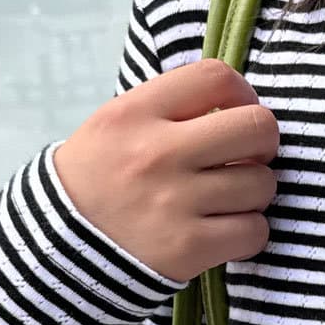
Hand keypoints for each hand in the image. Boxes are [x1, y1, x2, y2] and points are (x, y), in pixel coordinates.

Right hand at [52, 58, 279, 284]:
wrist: (62, 246)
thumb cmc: (99, 179)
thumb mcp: (117, 124)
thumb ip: (170, 107)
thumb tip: (236, 103)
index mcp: (136, 112)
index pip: (216, 77)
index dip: (242, 95)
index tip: (237, 114)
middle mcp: (157, 153)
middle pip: (256, 128)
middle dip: (262, 144)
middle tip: (246, 159)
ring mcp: (175, 201)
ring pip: (262, 184)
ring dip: (255, 193)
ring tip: (228, 200)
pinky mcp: (190, 247)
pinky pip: (255, 231)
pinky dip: (248, 233)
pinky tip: (226, 231)